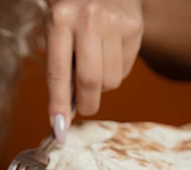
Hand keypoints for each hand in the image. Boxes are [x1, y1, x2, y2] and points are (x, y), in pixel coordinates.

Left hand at [46, 0, 143, 142]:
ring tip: (94, 67)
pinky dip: (113, 75)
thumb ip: (59, 70)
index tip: (60, 129)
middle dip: (86, 105)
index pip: (58, 73)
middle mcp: (88, 20)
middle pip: (90, 81)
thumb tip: (66, 113)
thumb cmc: (72, 18)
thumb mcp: (55, 34)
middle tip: (83, 108)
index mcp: (60, 21)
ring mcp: (115, 23)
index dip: (58, 105)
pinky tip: (108, 56)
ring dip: (101, 87)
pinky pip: (124, 72)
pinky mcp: (135, 29)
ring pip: (110, 81)